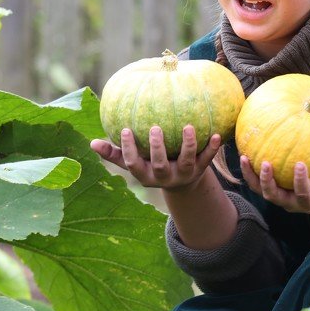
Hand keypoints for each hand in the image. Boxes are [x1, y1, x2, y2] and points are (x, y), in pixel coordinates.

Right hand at [89, 125, 222, 190]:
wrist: (182, 183)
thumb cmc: (150, 165)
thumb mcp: (134, 163)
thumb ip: (114, 154)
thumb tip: (91, 143)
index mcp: (145, 175)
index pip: (134, 165)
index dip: (129, 150)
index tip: (126, 130)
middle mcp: (164, 178)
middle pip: (159, 166)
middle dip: (158, 149)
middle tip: (156, 128)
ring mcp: (183, 175)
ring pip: (186, 162)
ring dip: (188, 145)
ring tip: (188, 127)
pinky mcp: (200, 171)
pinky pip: (207, 159)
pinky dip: (213, 148)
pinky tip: (217, 134)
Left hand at [239, 150, 309, 214]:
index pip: (304, 197)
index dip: (301, 183)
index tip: (300, 164)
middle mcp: (293, 205)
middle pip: (276, 198)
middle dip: (268, 183)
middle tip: (266, 163)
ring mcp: (282, 199)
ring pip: (262, 192)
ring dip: (252, 177)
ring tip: (244, 157)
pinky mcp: (274, 192)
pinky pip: (257, 183)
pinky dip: (249, 171)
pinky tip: (243, 152)